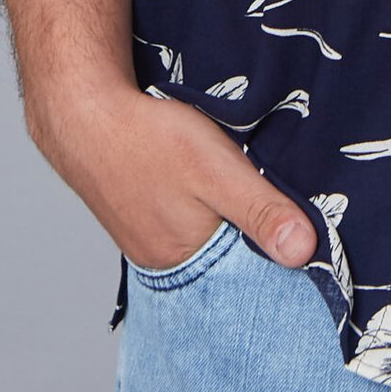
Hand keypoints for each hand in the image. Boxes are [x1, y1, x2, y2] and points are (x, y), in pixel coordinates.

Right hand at [27, 78, 318, 272]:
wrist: (83, 113)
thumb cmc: (150, 140)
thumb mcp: (218, 170)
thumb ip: (261, 210)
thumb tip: (306, 253)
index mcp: (186, 261)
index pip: (246, 279)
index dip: (276, 257)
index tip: (307, 240)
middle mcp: (164, 262)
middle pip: (225, 262)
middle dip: (253, 243)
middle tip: (279, 210)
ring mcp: (147, 240)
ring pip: (204, 242)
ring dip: (226, 225)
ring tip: (246, 198)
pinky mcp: (138, 216)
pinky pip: (182, 226)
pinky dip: (202, 214)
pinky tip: (205, 192)